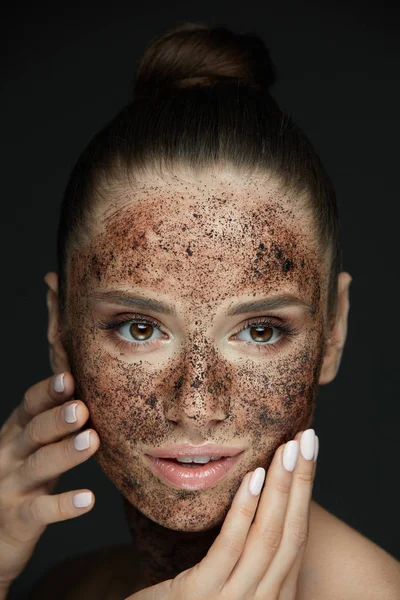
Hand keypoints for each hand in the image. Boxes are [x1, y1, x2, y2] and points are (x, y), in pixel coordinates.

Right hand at [0, 372, 99, 588]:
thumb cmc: (22, 479)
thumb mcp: (31, 446)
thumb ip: (52, 421)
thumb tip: (88, 387)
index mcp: (14, 433)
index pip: (29, 406)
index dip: (48, 392)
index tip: (69, 377)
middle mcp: (9, 456)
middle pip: (34, 432)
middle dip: (57, 419)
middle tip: (82, 409)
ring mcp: (11, 487)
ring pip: (38, 466)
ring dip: (65, 453)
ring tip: (91, 441)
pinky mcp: (17, 519)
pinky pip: (40, 511)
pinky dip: (64, 506)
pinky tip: (88, 500)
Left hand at [128, 429, 317, 599]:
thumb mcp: (229, 581)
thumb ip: (248, 553)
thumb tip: (264, 498)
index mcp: (273, 594)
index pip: (298, 535)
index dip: (305, 491)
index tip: (309, 451)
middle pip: (291, 533)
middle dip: (301, 482)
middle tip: (307, 439)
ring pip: (267, 537)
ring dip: (280, 488)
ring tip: (286, 449)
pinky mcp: (202, 597)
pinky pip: (229, 548)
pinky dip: (244, 510)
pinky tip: (253, 478)